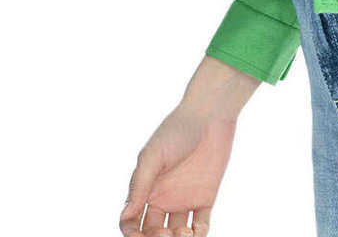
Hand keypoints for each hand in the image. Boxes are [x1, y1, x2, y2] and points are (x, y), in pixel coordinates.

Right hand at [119, 55, 260, 235]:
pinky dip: (198, 234)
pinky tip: (196, 231)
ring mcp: (184, 198)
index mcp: (146, 189)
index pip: (132, 222)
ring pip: (176, 233)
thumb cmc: (177, 129)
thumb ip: (139, 186)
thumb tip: (125, 217)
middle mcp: (163, 197)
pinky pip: (201, 224)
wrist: (210, 114)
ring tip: (183, 235)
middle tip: (165, 236)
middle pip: (152, 232)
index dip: (133, 235)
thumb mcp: (153, 156)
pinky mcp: (206, 196)